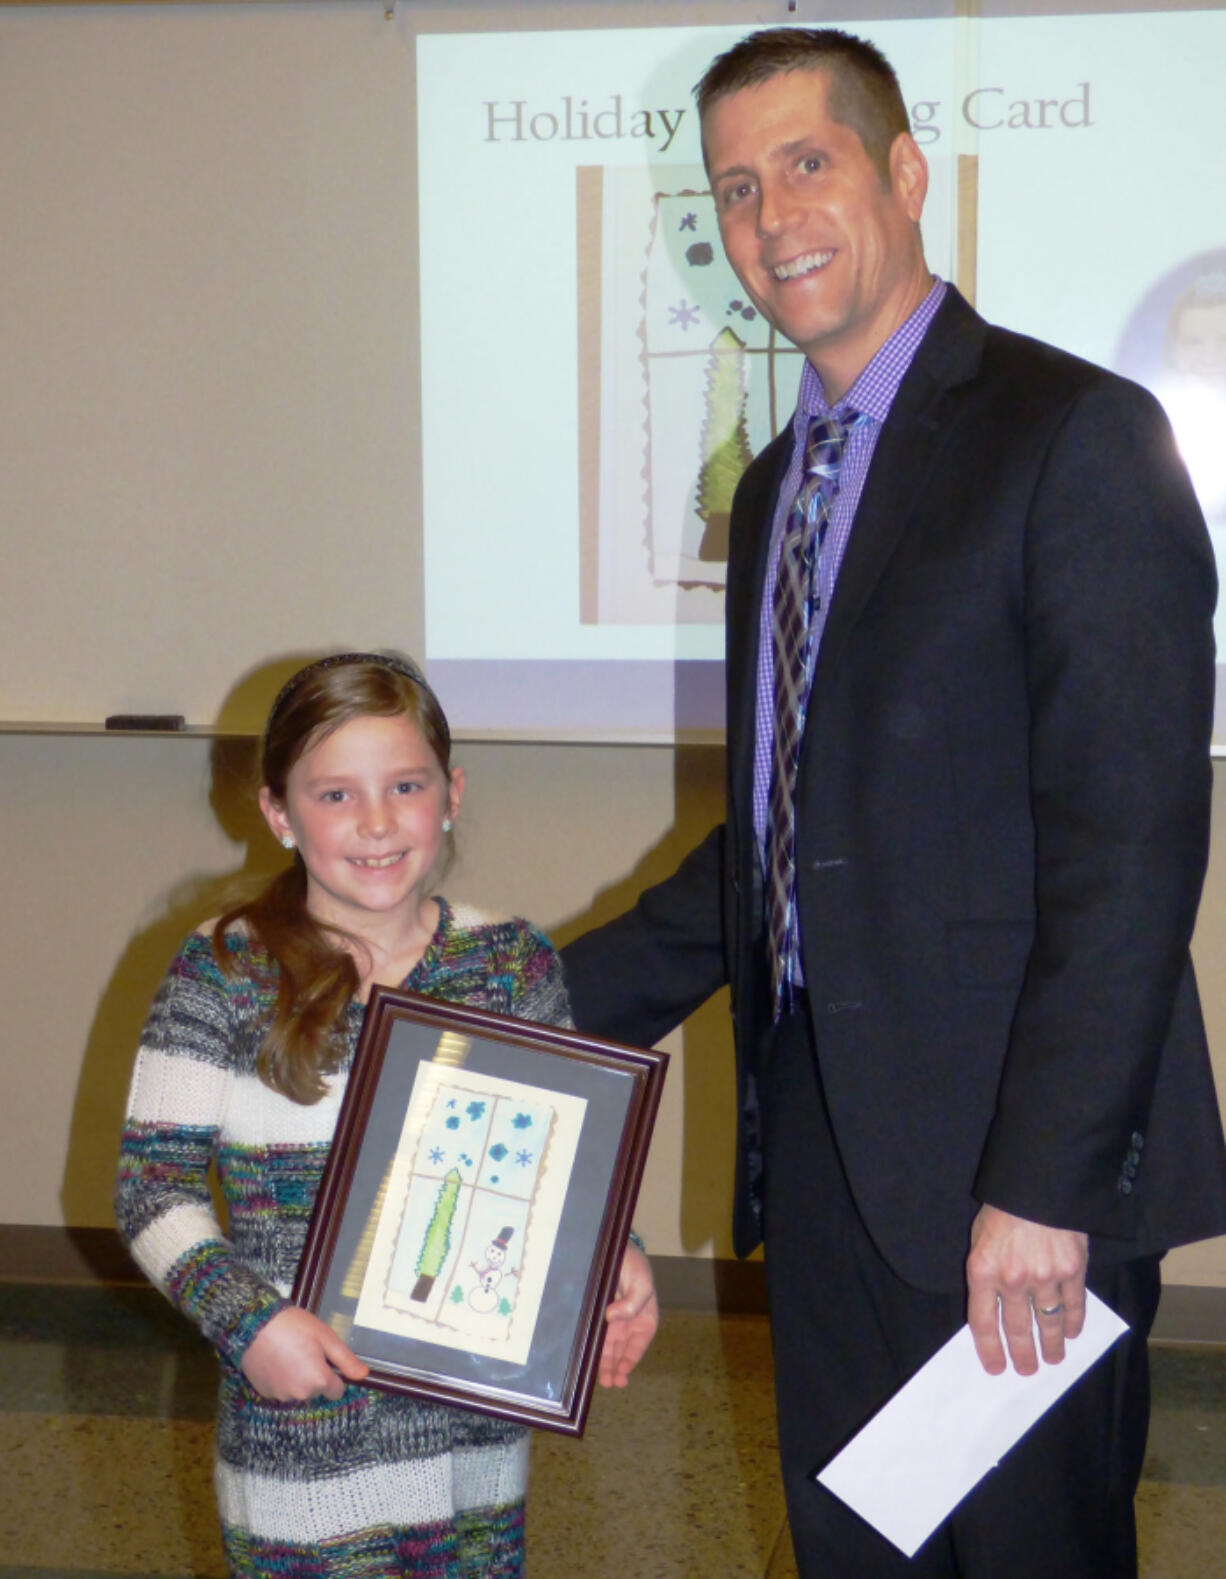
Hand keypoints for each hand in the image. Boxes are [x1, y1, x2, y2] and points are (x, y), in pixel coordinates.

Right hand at [240, 1305, 369, 1400]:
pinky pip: (281, 1390)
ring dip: (297, 1378)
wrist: (254, 1325)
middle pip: (316, 1391)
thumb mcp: (326, 1337)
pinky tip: (276, 1360)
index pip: (336, 1391)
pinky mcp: (265, 1393)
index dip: (333, 1374)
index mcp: (319, 1381)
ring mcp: (281, 1395)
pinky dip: (281, 1379)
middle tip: (305, 1350)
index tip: (324, 1359)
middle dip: (315, 1375)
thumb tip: (363, 1374)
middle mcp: (301, 1394)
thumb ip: (346, 1360)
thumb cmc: (293, 1327)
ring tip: (289, 1353)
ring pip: (298, 1391)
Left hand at [598, 1241, 658, 1388]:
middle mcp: (627, 1324)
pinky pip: (594, 1334)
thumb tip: (613, 1318)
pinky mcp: (596, 1315)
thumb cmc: (635, 1266)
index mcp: (644, 1320)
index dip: (630, 1361)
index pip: (638, 1346)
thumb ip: (633, 1303)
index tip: (623, 1373)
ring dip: (604, 1364)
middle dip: (615, 1368)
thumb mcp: (642, 1283)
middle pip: (621, 1351)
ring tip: (600, 1380)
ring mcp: (611, 1321)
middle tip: (609, 1383)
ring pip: (607, 1347)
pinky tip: (587, 1359)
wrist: (616, 1249)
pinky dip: (592, 1347)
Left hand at [966, 1205, 1087, 1375]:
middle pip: (1017, 1329)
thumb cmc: (1003, 1207)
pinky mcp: (1073, 1270)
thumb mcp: (980, 1236)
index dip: (990, 1349)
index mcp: (983, 1270)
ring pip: (1048, 1323)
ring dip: (1052, 1346)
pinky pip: (1073, 1305)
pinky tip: (1073, 1333)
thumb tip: (993, 1309)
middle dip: (1022, 1355)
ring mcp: (1045, 1276)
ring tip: (1053, 1360)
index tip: (996, 1368)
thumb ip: (986, 1271)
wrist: (1037, 1183)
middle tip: (1027, 1370)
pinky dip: (1073, 1323)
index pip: (983, 1322)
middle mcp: (1013, 1279)